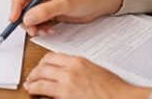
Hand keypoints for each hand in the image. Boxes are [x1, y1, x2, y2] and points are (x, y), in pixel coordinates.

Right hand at [9, 0, 122, 36]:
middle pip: (22, 3)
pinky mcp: (48, 9)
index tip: (14, 18)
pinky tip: (48, 30)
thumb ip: (46, 10)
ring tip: (42, 31)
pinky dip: (40, 27)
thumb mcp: (66, 3)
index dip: (16, 4)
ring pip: (28, 13)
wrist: (101, 1)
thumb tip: (28, 17)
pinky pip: (37, 19)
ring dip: (33, 24)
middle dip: (24, 17)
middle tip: (31, 29)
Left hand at [24, 52, 151, 98]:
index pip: (51, 57)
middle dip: (34, 73)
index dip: (42, 63)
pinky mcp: (66, 97)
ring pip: (40, 81)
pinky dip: (39, 94)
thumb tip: (66, 70)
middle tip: (31, 78)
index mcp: (77, 62)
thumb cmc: (112, 87)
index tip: (40, 67)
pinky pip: (46, 94)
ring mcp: (66, 85)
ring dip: (32, 84)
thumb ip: (78, 67)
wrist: (121, 98)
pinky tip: (37, 96)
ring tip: (30, 87)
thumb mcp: (93, 69)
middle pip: (42, 68)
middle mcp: (69, 71)